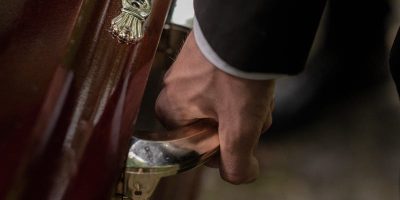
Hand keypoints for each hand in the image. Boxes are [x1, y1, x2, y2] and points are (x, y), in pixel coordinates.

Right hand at [155, 31, 274, 183]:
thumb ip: (236, 162)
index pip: (199, 147)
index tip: (238, 132)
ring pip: (222, 103)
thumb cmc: (235, 75)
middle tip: (250, 108)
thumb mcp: (238, 128)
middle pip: (213, 124)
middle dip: (238, 122)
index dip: (225, 146)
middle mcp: (173, 90)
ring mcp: (188, 71)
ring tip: (254, 90)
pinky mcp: (204, 57)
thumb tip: (241, 175)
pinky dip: (240, 84)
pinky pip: (223, 82)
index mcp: (170, 112)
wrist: (245, 28)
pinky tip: (251, 78)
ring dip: (243, 103)